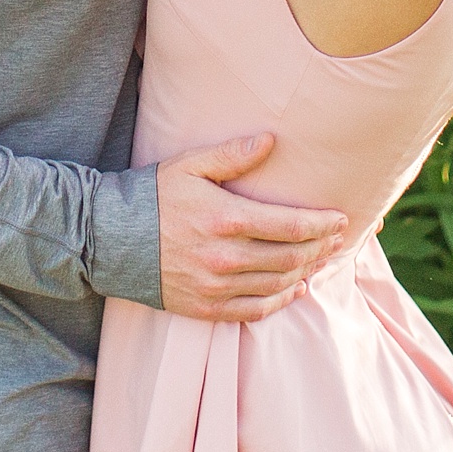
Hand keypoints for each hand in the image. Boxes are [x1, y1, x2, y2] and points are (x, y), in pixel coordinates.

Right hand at [156, 133, 345, 321]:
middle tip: (338, 238)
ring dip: (305, 271)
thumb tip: (270, 141)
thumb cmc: (154, 195)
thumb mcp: (190, 165)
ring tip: (321, 258)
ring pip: (277, 283)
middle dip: (320, 247)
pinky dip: (280, 301)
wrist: (111, 239)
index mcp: (226, 218)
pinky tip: (295, 289)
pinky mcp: (206, 307)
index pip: (290, 226)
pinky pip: (255, 311)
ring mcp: (216, 286)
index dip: (321, 224)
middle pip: (290, 257)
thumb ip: (232, 155)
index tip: (340, 218)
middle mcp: (225, 257)